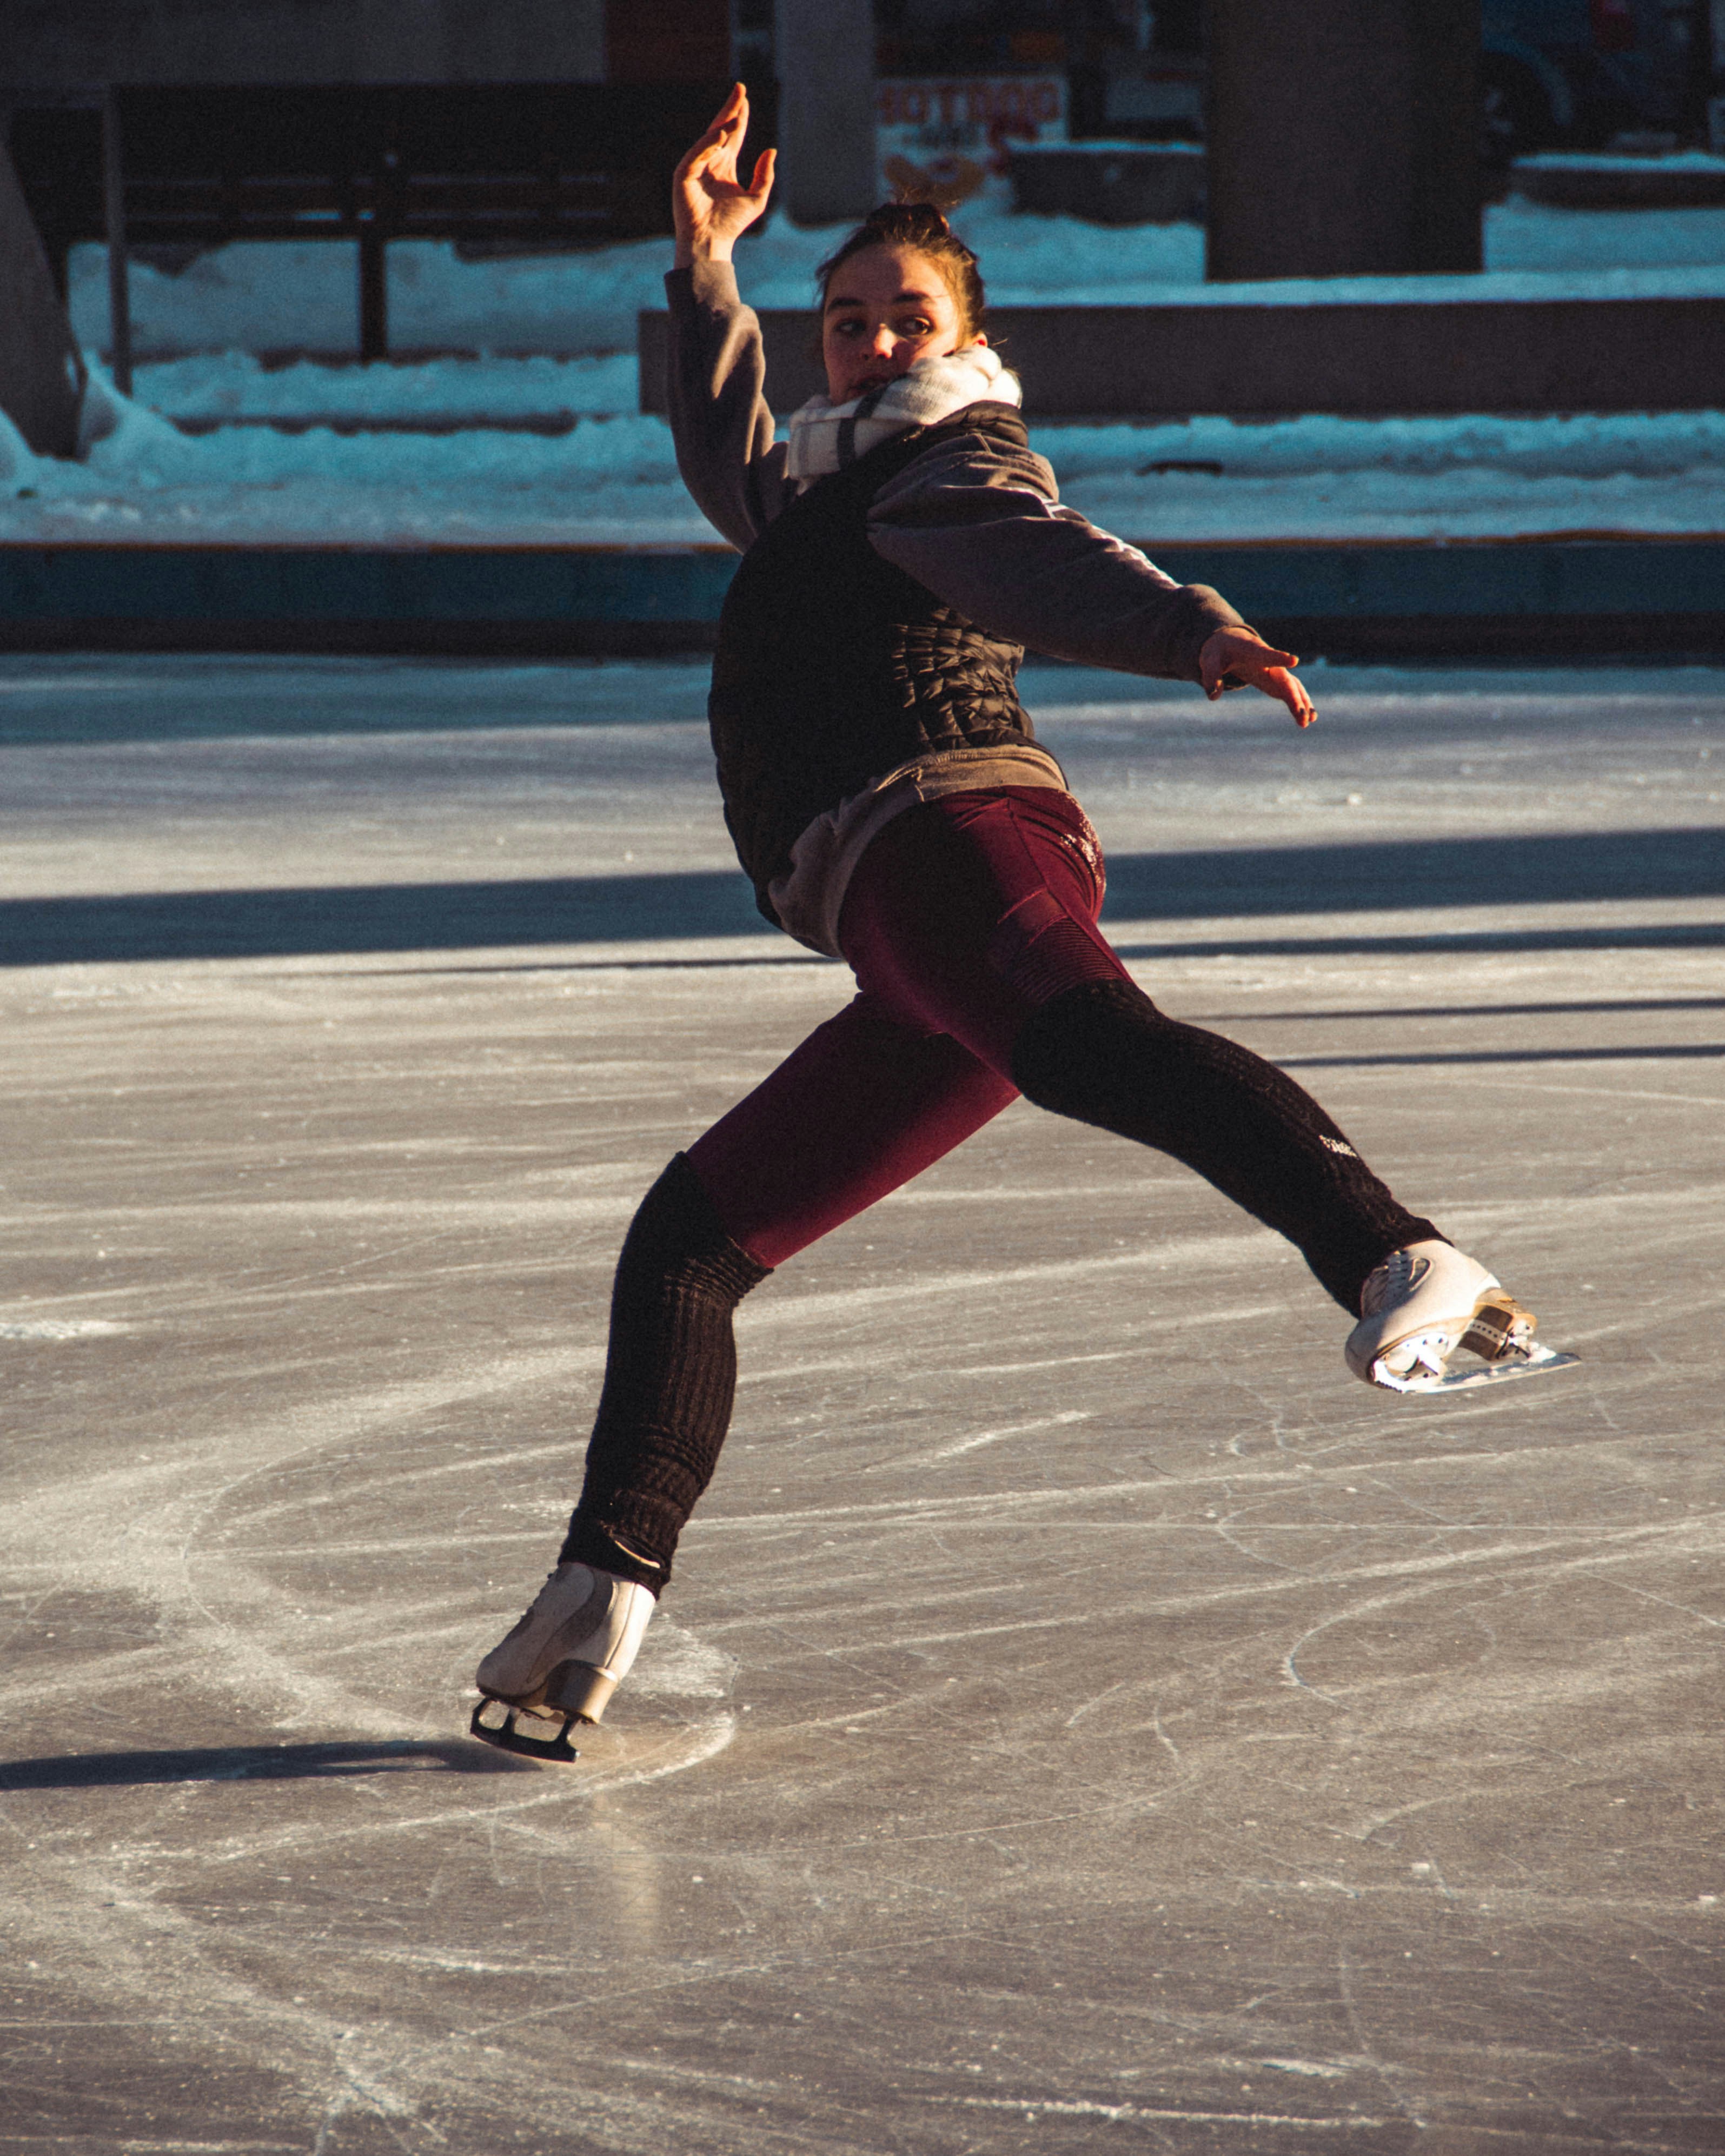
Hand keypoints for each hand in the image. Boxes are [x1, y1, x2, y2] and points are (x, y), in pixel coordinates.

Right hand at [673, 83, 776, 266]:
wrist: (712, 242)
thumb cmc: (731, 225)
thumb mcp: (756, 198)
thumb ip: (764, 175)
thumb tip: (770, 150)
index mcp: (725, 165)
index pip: (734, 135)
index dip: (741, 117)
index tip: (746, 98)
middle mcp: (710, 161)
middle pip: (721, 128)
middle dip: (731, 109)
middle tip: (740, 88)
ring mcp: (696, 166)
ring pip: (709, 138)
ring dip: (723, 124)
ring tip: (737, 113)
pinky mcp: (684, 174)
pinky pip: (696, 154)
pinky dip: (707, 144)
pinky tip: (720, 135)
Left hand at [1199, 626, 1315, 728]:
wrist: (1230, 642)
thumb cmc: (1219, 650)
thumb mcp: (1209, 660)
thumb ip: (1210, 675)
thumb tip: (1213, 696)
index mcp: (1252, 650)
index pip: (1266, 654)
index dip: (1279, 658)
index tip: (1293, 660)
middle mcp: (1269, 661)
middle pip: (1284, 678)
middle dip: (1294, 696)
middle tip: (1301, 714)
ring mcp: (1275, 670)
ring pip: (1293, 685)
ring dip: (1302, 702)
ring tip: (1309, 720)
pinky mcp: (1276, 680)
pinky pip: (1292, 691)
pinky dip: (1301, 702)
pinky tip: (1310, 717)